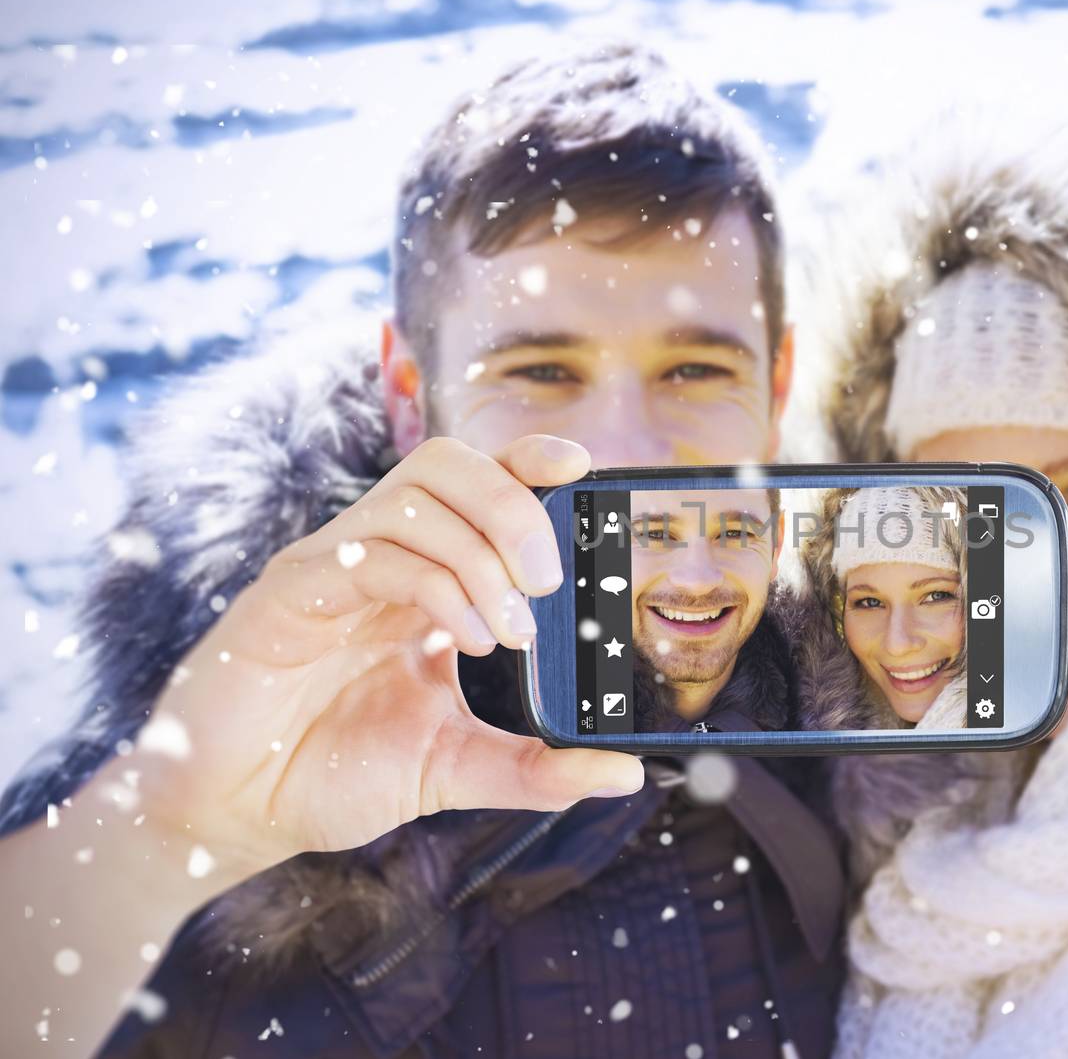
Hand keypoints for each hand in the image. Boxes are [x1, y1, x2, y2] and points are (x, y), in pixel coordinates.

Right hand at [108, 433, 640, 885]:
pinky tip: (464, 638)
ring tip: (510, 627)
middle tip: (550, 579)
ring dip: (481, 552)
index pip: (478, 485)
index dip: (528, 461)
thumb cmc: (335, 775)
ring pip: (415, 498)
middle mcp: (378, 558)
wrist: (236, 813)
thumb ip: (537, 768)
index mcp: (421, 578)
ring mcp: (331, 568)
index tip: (584, 465)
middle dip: (514, 506)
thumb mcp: (456, 770)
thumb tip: (622, 773)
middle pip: (449, 466)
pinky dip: (435, 585)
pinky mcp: (290, 593)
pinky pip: (369, 553)